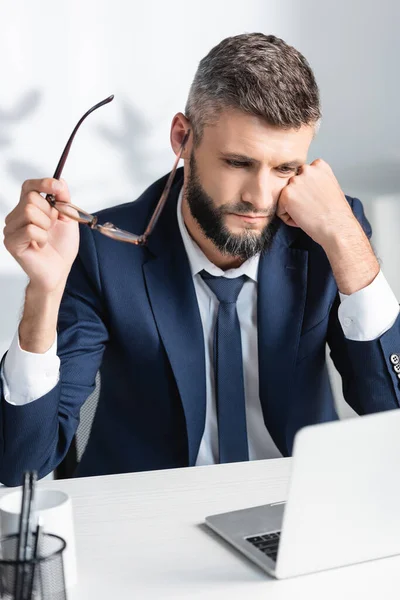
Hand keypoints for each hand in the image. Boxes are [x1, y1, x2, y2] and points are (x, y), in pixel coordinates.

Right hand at [3, 178, 78, 293]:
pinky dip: (42, 237)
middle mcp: (16, 216)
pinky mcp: (11, 242)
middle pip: (31, 198)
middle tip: (52, 227)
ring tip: (46, 236)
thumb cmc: (61, 248)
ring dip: (46, 225)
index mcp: (28, 208)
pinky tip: (41, 245)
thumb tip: (59, 180)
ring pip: (29, 211)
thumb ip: (63, 199)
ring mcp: (11, 229)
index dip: (42, 183)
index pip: (29, 186)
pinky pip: (30, 229)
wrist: (59, 271)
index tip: (56, 187)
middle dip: (49, 212)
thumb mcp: (68, 218)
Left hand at [277, 159, 356, 249]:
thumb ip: (317, 181)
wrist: (337, 227)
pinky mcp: (286, 194)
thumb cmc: (337, 213)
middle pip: (292, 185)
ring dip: (292, 208)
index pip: (303, 175)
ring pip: (285, 197)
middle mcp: (306, 169)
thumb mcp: (331, 187)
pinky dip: (288, 218)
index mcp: (319, 165)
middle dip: (298, 198)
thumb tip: (307, 186)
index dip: (307, 191)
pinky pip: (280, 210)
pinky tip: (303, 219)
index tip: (316, 200)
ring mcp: (295, 181)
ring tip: (308, 214)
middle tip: (311, 209)